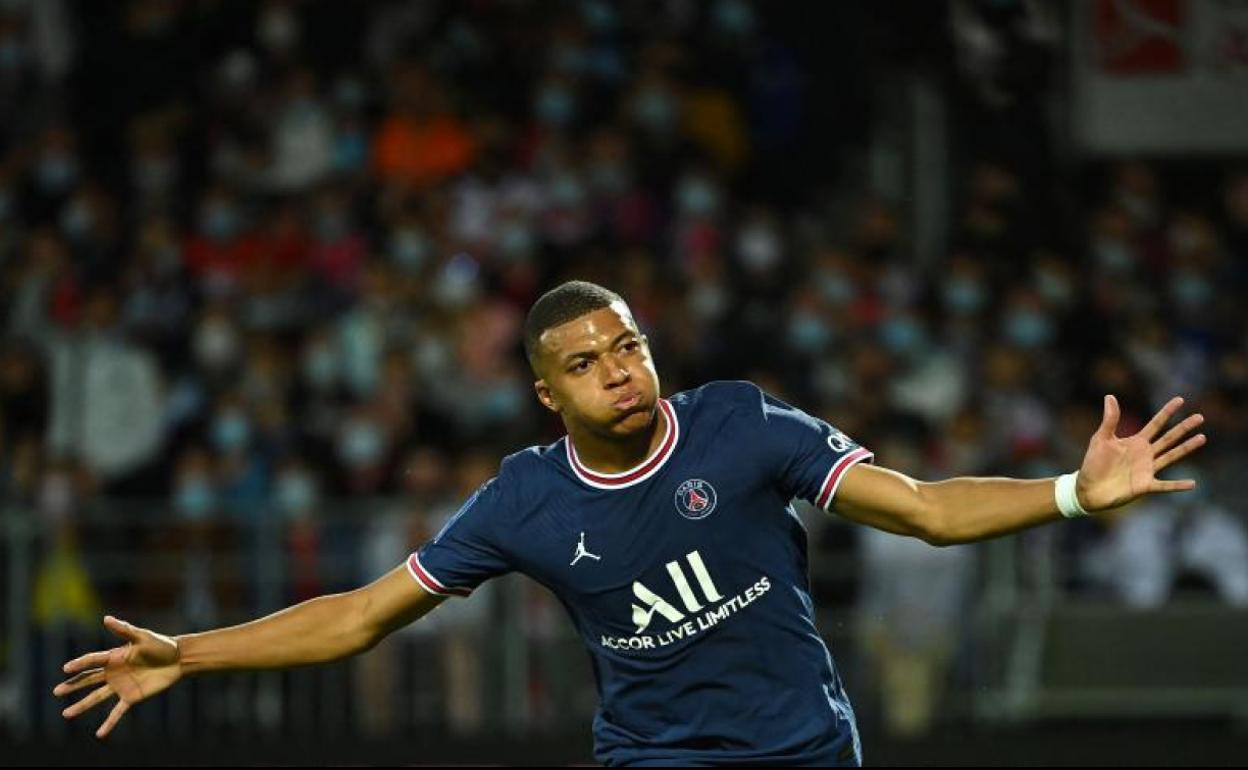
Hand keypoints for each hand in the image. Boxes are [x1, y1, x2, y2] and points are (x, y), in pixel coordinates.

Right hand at [52, 615, 182, 738]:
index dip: (79, 664)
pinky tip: (99, 734)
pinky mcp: (132, 697)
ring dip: (82, 706)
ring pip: (96, 697)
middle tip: (56, 692)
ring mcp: (121, 686)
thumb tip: (105, 618)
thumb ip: (124, 630)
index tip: (66, 669)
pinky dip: (109, 723)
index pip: (92, 661)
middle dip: (72, 686)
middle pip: (89, 680)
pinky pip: (117, 712)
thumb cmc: (161, 644)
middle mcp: (114, 672)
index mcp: (114, 657)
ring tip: (66, 714)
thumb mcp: (142, 636)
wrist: (178, 659)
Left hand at [1076, 394, 1205, 511]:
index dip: (1167, 412)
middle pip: (1168, 438)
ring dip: (1186, 448)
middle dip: (1183, 427)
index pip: (1155, 424)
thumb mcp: (1101, 439)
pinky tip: (1192, 483)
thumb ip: (1110, 420)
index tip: (1180, 399)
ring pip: (1171, 456)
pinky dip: (1177, 485)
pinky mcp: (1145, 486)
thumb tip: (1110, 396)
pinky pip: (1165, 485)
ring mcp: (1147, 470)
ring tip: (1202, 438)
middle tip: (1200, 417)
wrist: (1088, 488)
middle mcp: (1145, 454)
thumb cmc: (1094, 463)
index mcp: (1136, 442)